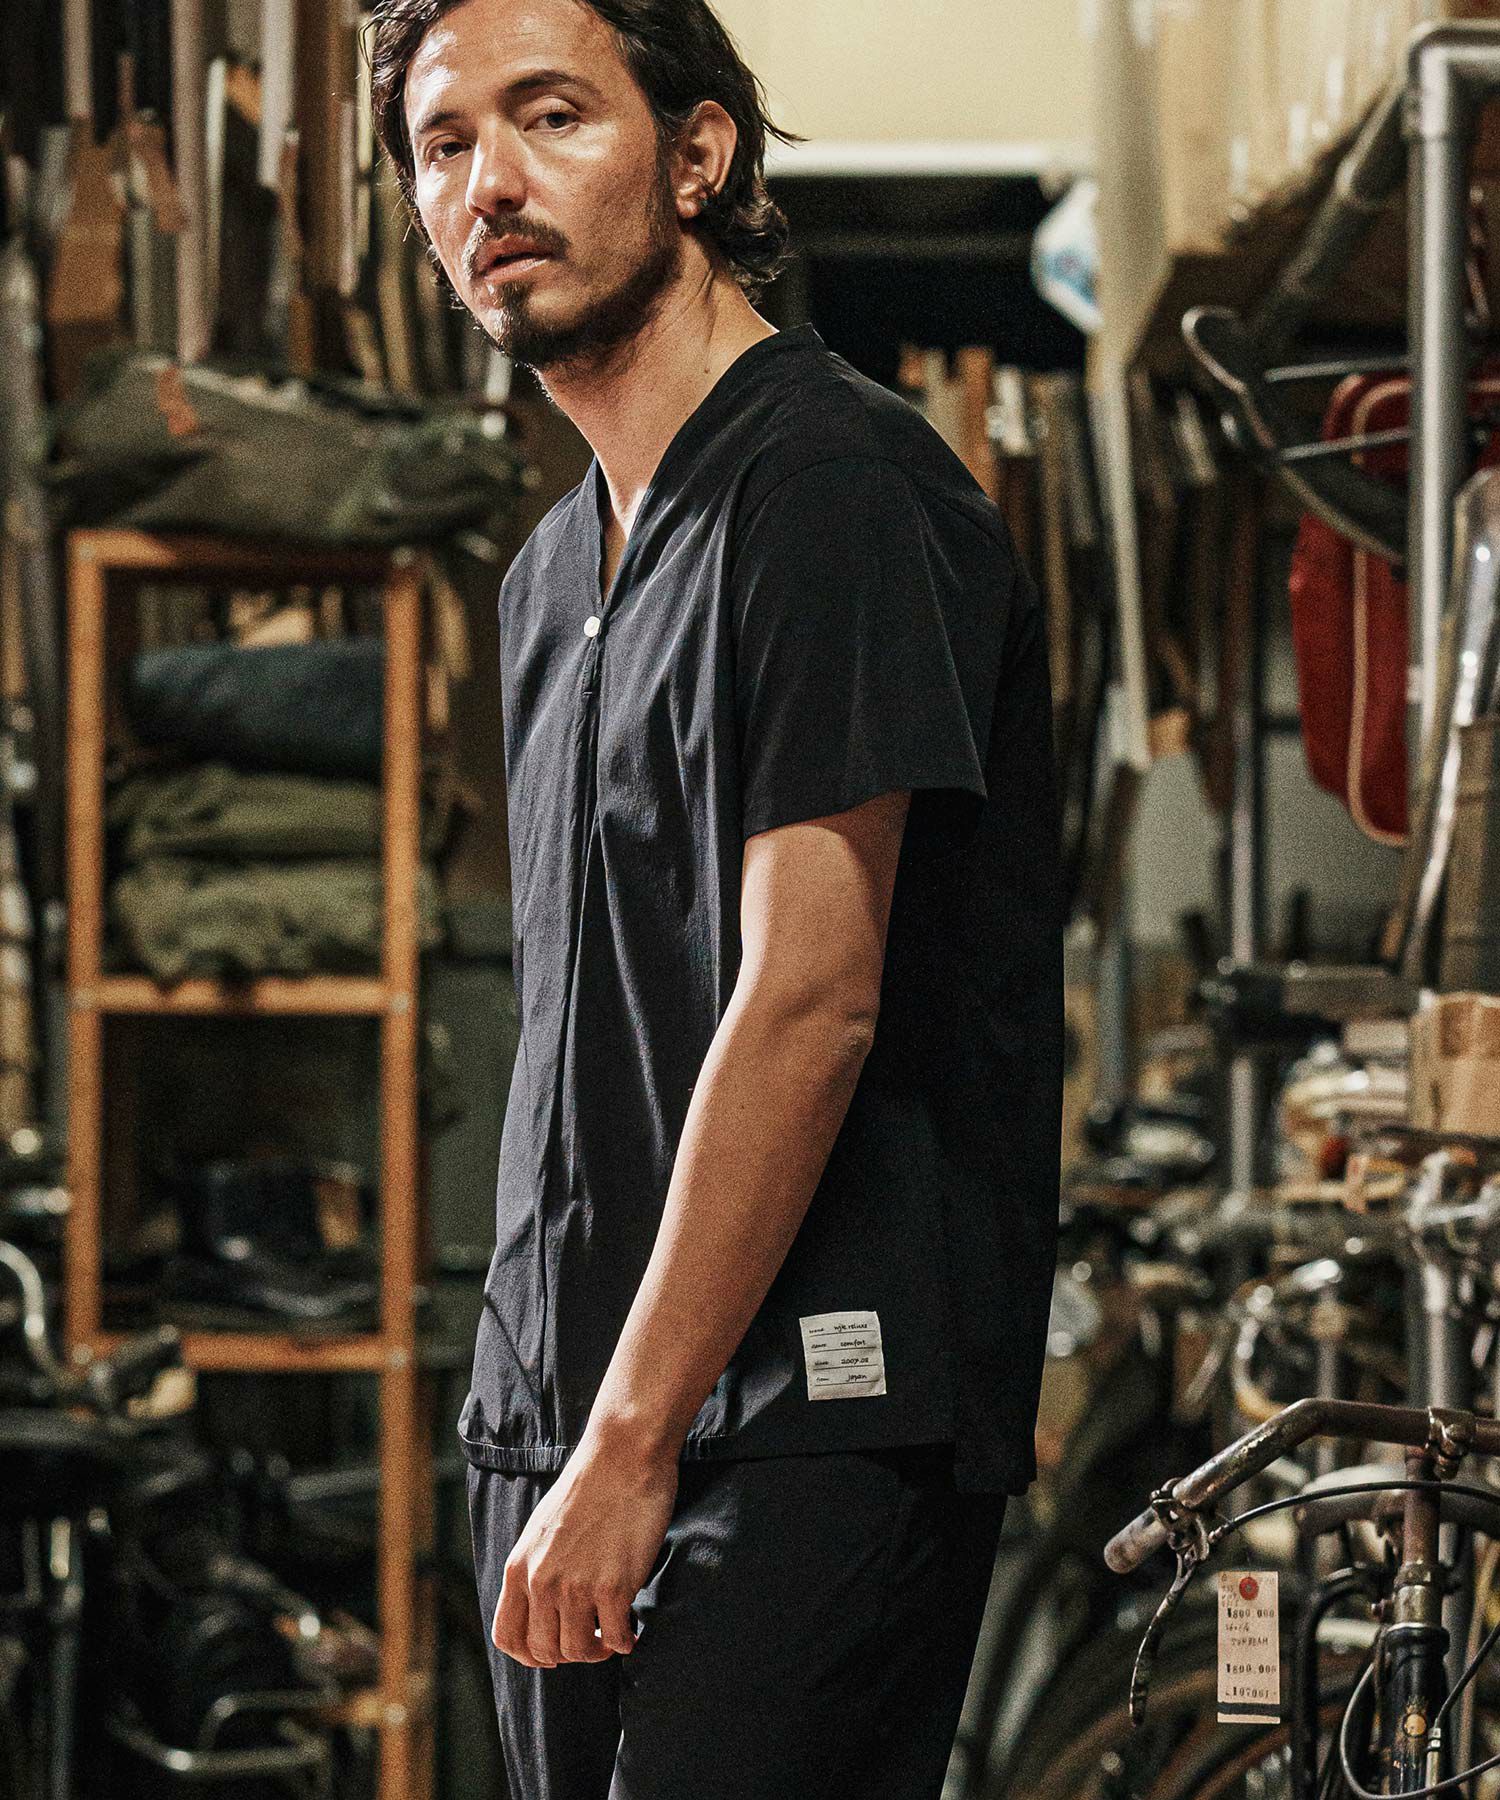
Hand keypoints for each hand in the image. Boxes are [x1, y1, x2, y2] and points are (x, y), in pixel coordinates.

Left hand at [492, 1431, 679, 1666]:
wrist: (622, 1456)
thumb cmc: (588, 1487)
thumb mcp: (542, 1528)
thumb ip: (535, 1566)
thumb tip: (541, 1604)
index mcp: (519, 1567)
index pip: (508, 1637)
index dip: (530, 1655)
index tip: (553, 1652)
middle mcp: (541, 1582)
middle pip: (545, 1651)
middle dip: (569, 1654)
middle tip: (591, 1640)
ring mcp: (577, 1587)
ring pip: (579, 1651)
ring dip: (598, 1651)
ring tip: (612, 1636)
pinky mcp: (613, 1587)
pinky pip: (617, 1638)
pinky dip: (625, 1642)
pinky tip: (633, 1631)